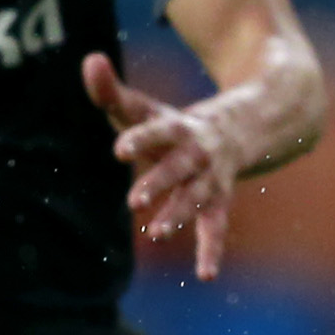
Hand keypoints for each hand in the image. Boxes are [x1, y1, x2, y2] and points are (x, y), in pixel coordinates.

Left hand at [86, 52, 245, 280]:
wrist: (244, 127)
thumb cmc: (176, 125)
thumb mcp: (146, 108)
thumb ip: (113, 90)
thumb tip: (90, 59)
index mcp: (178, 128)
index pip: (159, 131)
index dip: (141, 139)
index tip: (120, 150)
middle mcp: (198, 154)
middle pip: (178, 168)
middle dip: (158, 183)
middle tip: (134, 201)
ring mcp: (211, 179)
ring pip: (197, 197)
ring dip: (179, 214)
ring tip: (157, 233)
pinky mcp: (218, 202)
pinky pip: (216, 227)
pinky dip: (211, 250)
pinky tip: (206, 275)